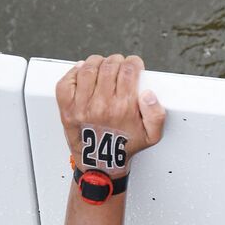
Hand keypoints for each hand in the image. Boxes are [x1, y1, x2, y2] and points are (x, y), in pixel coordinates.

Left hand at [55, 54, 165, 175]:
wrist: (101, 162)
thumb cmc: (125, 147)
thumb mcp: (151, 136)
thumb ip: (157, 115)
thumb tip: (148, 94)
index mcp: (123, 108)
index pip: (129, 71)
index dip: (133, 63)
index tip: (134, 64)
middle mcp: (102, 104)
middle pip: (110, 66)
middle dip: (118, 61)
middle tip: (120, 65)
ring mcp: (81, 105)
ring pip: (89, 68)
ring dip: (98, 62)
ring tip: (104, 67)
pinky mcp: (67, 107)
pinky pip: (68, 80)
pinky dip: (75, 72)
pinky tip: (84, 73)